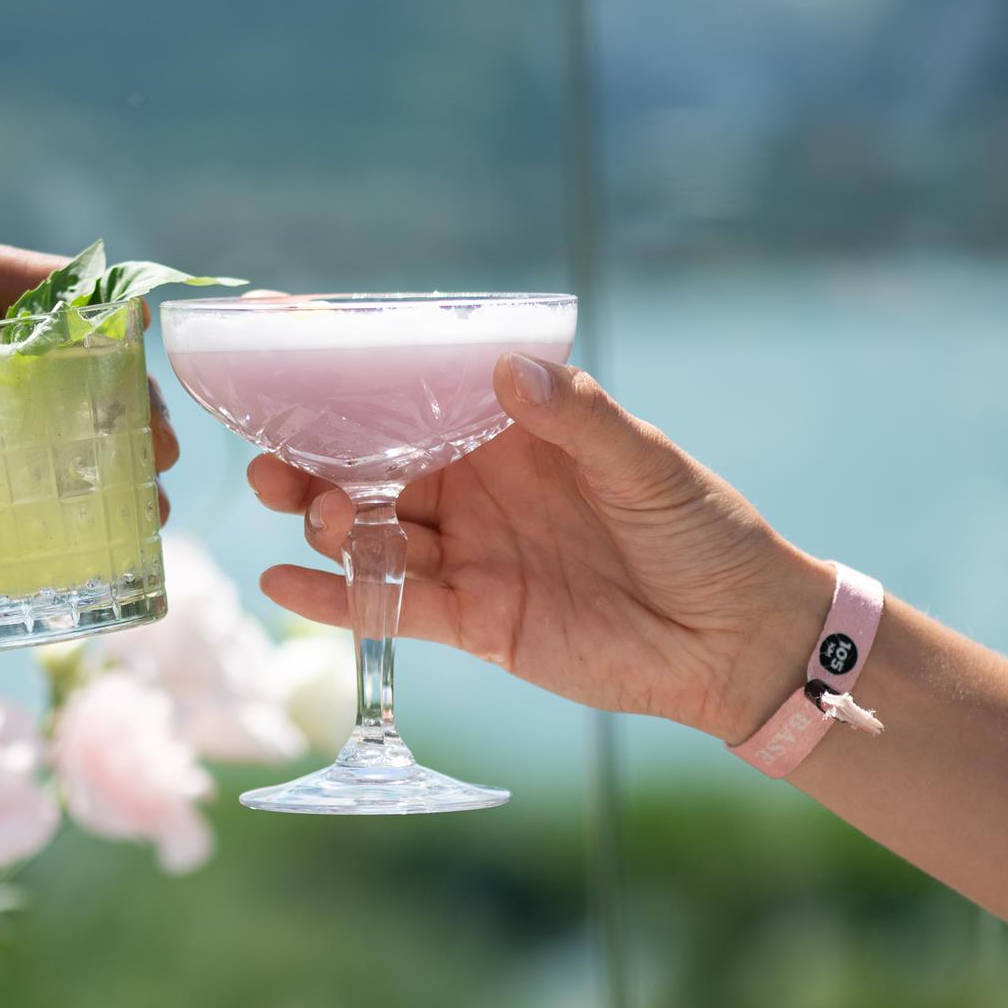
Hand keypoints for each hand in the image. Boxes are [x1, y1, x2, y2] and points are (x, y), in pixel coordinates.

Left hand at [0, 243, 183, 799]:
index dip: (53, 286)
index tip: (125, 314)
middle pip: (20, 356)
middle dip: (99, 382)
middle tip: (159, 434)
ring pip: (25, 427)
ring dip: (94, 449)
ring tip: (156, 492)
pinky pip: (4, 497)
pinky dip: (61, 507)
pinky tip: (109, 535)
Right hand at [248, 353, 827, 741]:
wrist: (736, 638)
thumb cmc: (705, 532)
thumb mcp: (646, 464)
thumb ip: (578, 418)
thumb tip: (508, 369)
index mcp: (513, 437)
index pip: (418, 405)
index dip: (357, 393)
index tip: (294, 372)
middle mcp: (478, 491)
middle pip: (377, 472)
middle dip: (317, 465)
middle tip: (271, 460)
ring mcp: (471, 556)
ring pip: (377, 536)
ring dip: (328, 523)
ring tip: (306, 512)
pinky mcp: (473, 622)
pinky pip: (394, 607)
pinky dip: (339, 598)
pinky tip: (284, 581)